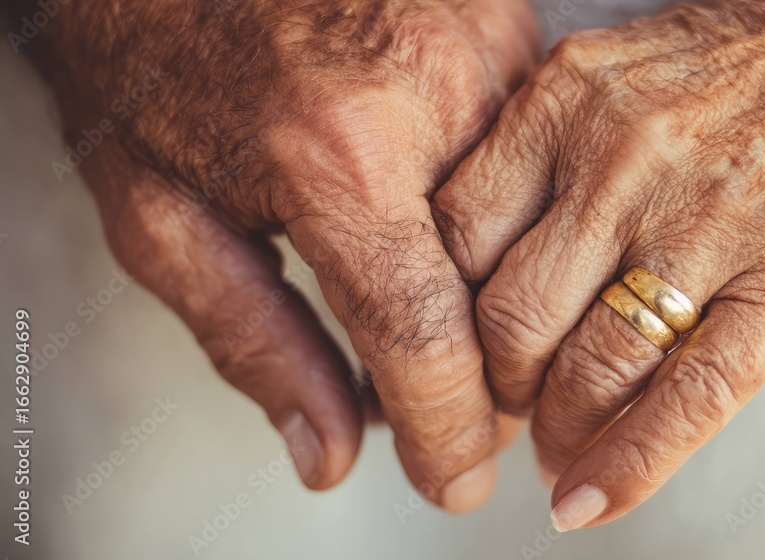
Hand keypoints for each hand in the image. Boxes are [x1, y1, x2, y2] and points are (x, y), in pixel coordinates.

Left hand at [34, 0, 536, 510]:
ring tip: (436, 298)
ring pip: (526, 222)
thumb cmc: (147, 58)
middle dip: (481, 368)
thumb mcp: (162, 216)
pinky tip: (445, 207)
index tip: (453, 473)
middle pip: (498, 288)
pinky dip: (499, 205)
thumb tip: (331, 448)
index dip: (446, 427)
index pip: (425, 334)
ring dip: (492, 282)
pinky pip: (529, 154)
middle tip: (441, 394)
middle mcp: (432, 91)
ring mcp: (483, 47)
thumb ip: (254, 342)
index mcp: (335, 152)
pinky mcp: (504, 22)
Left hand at [434, 0, 764, 526]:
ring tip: (558, 448)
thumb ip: (550, 152)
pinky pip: (692, 396)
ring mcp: (707, 221)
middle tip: (506, 404)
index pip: (458, 235)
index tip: (453, 344)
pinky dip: (632, 464)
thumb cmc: (758, 52)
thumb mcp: (623, 68)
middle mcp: (623, 158)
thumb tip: (495, 259)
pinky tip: (593, 501)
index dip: (445, 312)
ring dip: (557, 431)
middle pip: (510, 316)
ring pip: (589, 368)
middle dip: (496, 385)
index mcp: (571, 97)